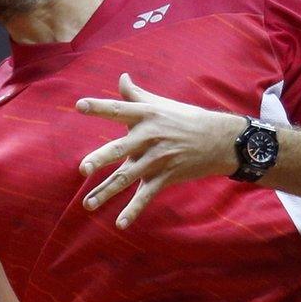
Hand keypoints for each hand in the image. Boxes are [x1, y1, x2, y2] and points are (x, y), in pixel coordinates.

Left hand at [77, 73, 250, 228]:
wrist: (221, 140)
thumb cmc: (185, 119)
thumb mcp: (161, 104)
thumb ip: (136, 94)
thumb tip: (121, 77)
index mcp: (146, 116)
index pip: (118, 110)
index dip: (99, 108)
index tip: (79, 106)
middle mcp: (150, 137)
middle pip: (121, 148)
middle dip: (101, 158)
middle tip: (82, 168)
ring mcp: (157, 159)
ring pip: (128, 177)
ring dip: (106, 192)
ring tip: (87, 205)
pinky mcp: (165, 177)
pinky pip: (146, 196)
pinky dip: (133, 211)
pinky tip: (119, 224)